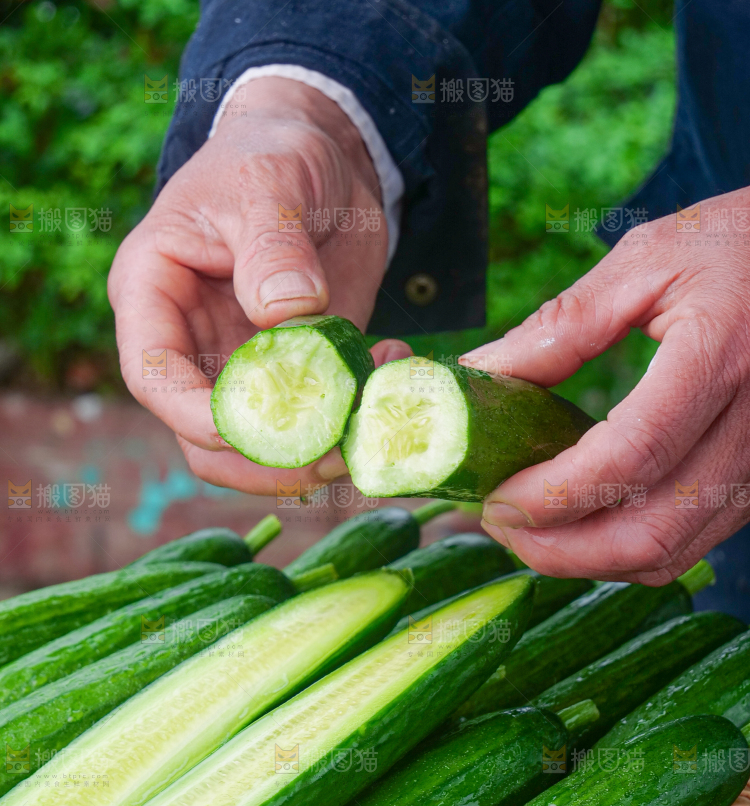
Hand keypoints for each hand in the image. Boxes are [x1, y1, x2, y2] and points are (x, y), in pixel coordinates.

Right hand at [109, 77, 409, 495]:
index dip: (192, 413)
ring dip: (319, 449)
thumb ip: (272, 245)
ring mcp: (244, 364)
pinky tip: (391, 362)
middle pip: (205, 435)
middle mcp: (192, 342)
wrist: (322, 155)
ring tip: (376, 407)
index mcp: (155, 293)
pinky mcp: (298, 371)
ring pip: (262, 444)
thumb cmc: (272, 152)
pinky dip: (354, 413)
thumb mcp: (269, 182)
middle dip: (267, 454)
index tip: (247, 427)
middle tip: (338, 443)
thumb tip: (286, 314)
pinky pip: (317, 417)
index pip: (153, 374)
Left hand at [461, 189, 749, 583]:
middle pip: (651, 530)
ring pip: (670, 552)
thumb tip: (481, 373)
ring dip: (588, 559)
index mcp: (720, 357)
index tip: (496, 499)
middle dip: (561, 548)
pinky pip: (689, 544)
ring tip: (528, 529)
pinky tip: (581, 524)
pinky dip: (625, 551)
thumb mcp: (647, 262)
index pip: (632, 454)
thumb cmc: (734, 248)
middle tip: (499, 523)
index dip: (555, 493)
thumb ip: (563, 324)